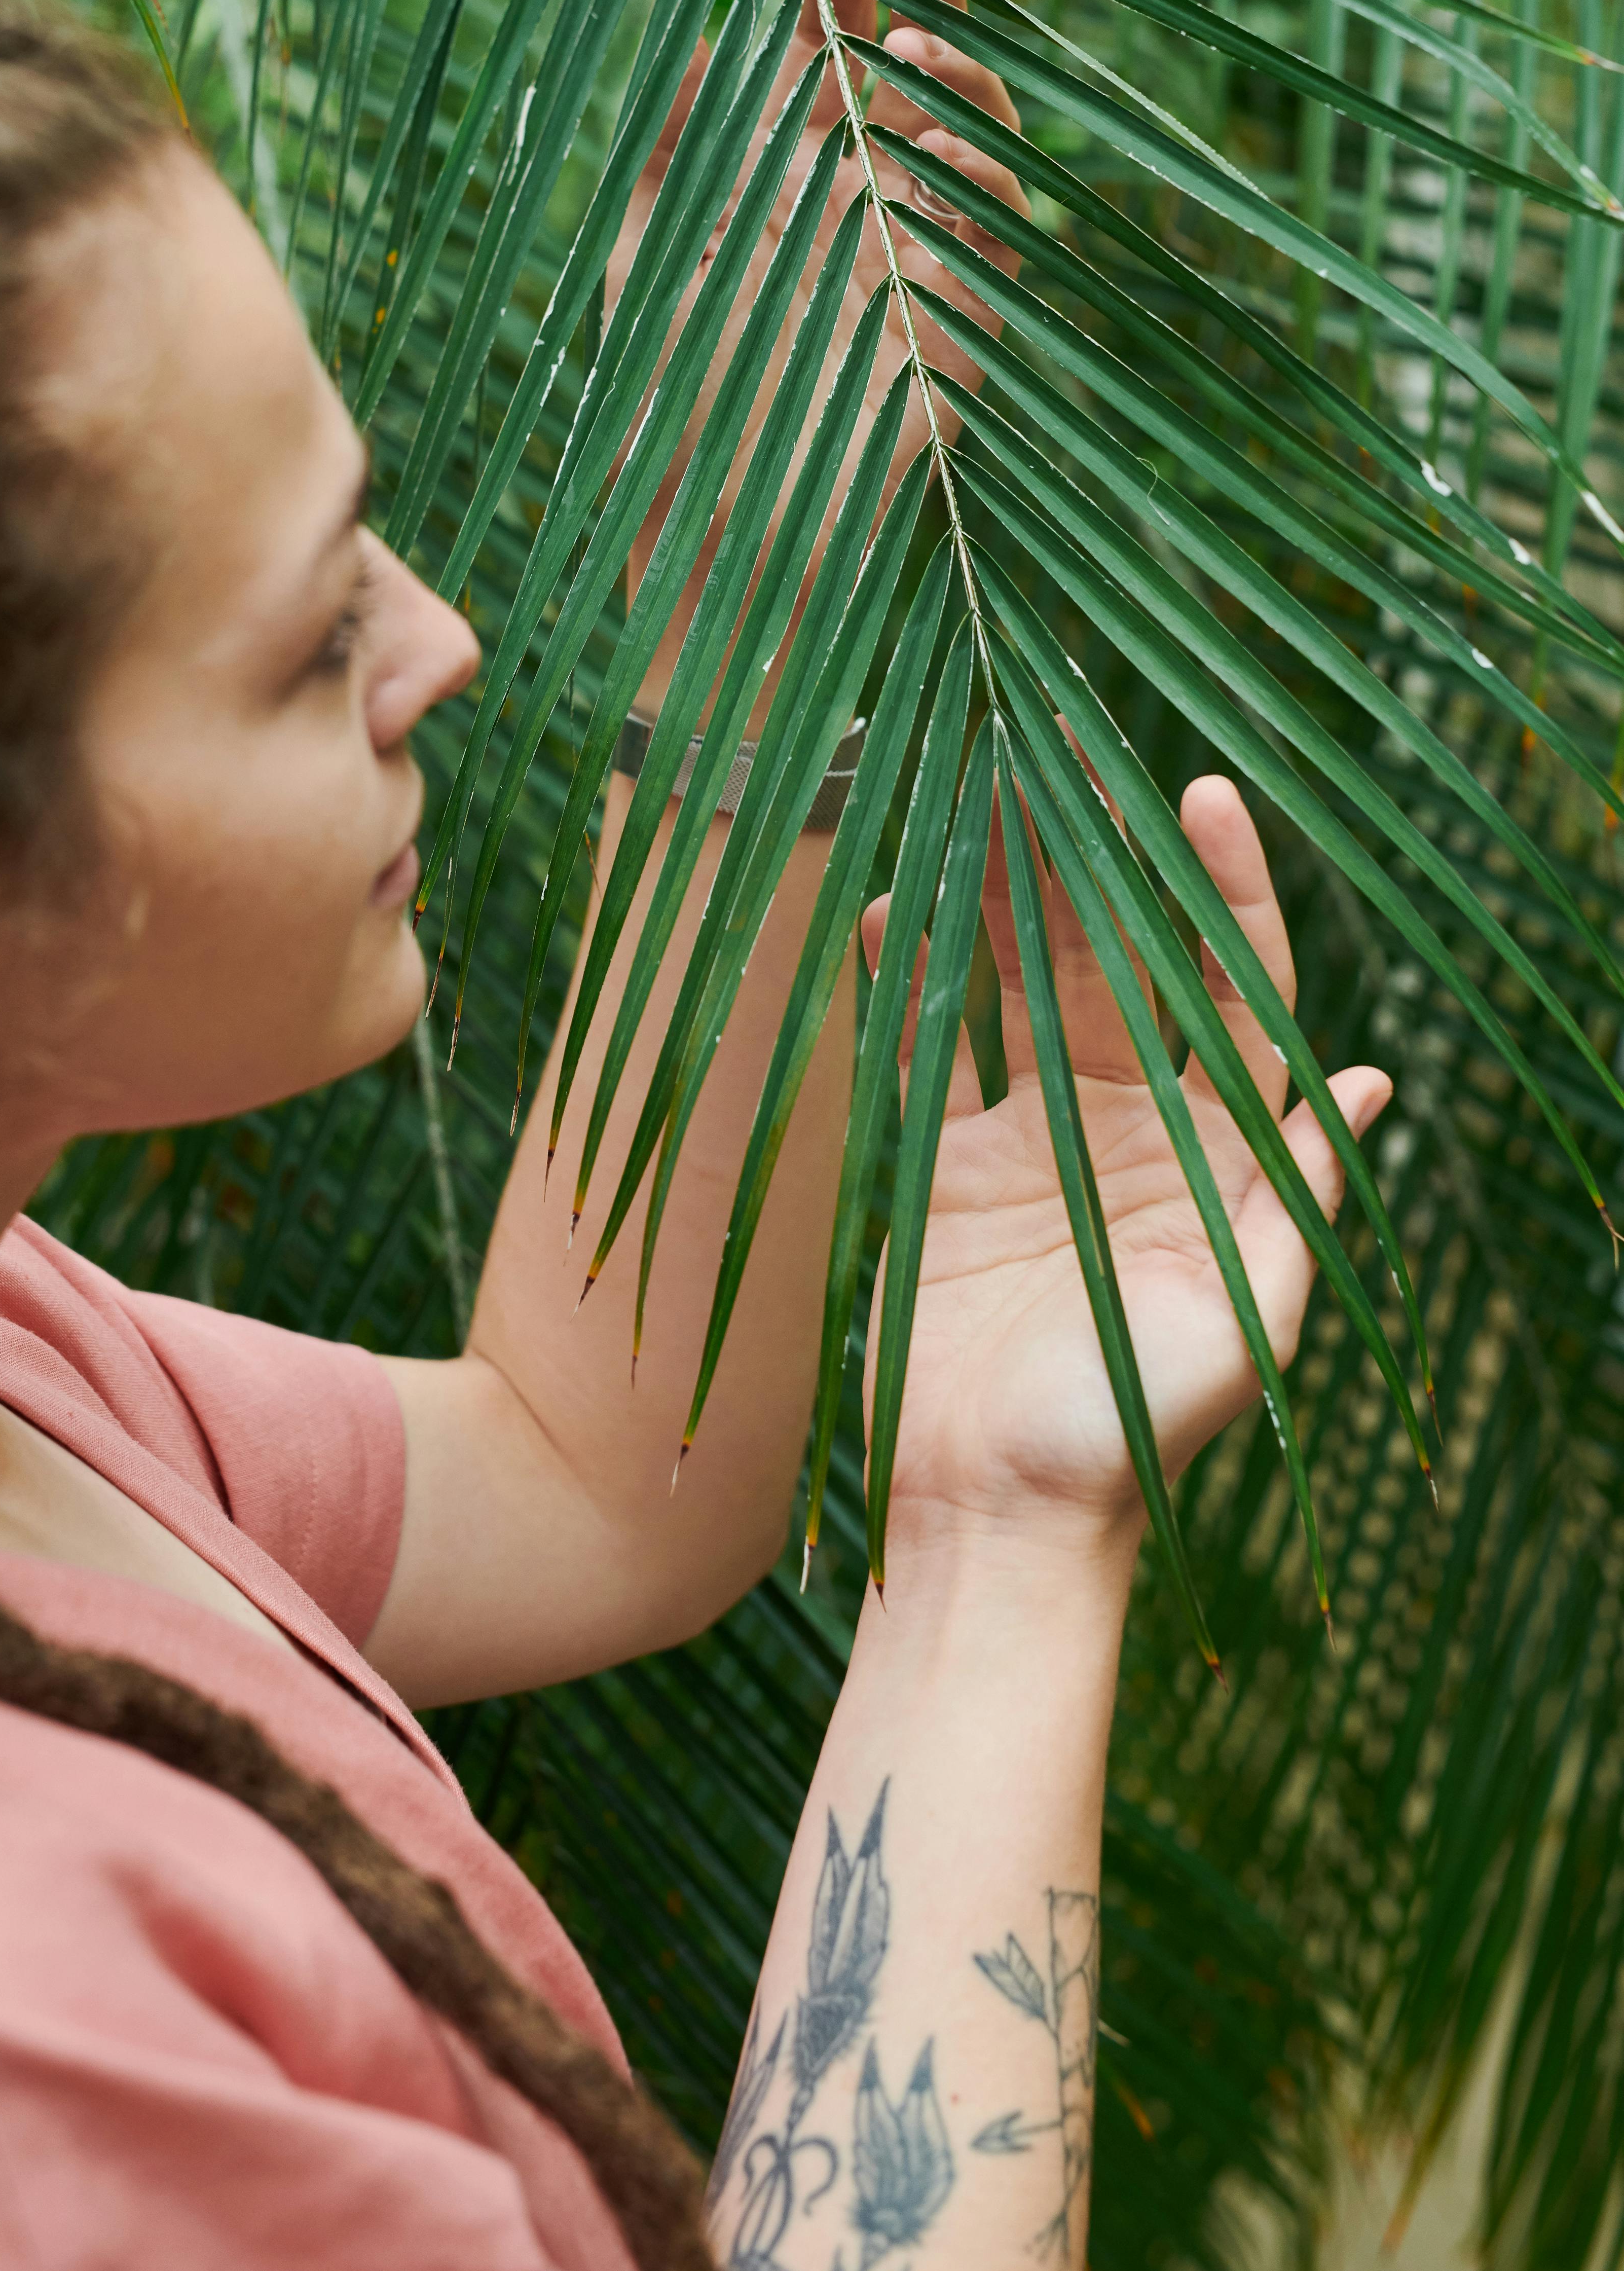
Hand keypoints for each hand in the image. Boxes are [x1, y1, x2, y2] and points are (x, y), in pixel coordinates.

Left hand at [610, 0, 1028, 728]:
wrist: (713, 549)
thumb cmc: (663, 412)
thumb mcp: (643, 255)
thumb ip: (666, 147)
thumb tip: (700, 35)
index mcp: (789, 175)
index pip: (835, 42)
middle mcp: (864, 203)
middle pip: (914, 65)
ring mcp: (919, 261)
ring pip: (969, 136)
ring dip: (952, 77)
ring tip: (905, 48)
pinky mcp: (958, 329)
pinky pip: (993, 233)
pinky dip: (974, 181)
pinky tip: (936, 150)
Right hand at [861, 776, 1389, 1559]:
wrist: (1003, 1516)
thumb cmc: (1138, 1434)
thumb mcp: (1244, 1321)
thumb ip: (1294, 1199)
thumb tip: (1378, 1084)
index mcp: (1215, 1151)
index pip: (1232, 987)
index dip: (1223, 890)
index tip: (1201, 796)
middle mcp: (1128, 1126)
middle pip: (1118, 961)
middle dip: (1093, 859)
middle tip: (1057, 754)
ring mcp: (1031, 1140)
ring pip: (1022, 985)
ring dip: (1005, 896)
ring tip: (979, 798)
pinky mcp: (944, 1168)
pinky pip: (927, 1051)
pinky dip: (908, 979)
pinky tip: (892, 906)